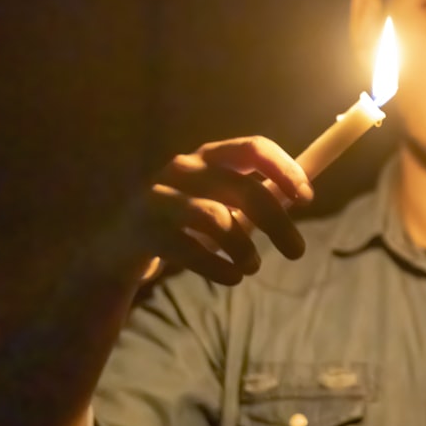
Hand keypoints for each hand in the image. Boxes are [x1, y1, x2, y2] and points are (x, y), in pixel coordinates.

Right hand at [118, 136, 313, 284]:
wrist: (119, 246)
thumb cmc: (182, 221)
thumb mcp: (221, 202)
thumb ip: (256, 197)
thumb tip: (302, 196)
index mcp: (208, 156)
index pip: (253, 148)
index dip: (284, 169)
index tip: (307, 198)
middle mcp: (184, 168)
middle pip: (243, 188)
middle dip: (277, 222)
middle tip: (297, 252)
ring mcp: (160, 197)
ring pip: (217, 218)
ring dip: (244, 248)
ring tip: (252, 267)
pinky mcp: (144, 229)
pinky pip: (191, 248)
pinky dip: (218, 267)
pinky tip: (232, 277)